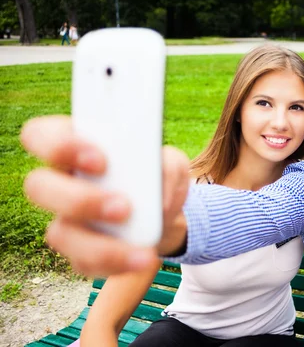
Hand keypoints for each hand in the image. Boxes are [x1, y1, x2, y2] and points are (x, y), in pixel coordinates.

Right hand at [20, 115, 189, 276]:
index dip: (59, 146)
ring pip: (58, 234)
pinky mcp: (77, 252)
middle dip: (78, 199)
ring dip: (99, 244)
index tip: (101, 160)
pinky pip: (83, 263)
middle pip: (37, 186)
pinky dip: (117, 262)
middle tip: (123, 207)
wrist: (162, 216)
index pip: (40, 135)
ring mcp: (65, 220)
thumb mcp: (171, 164)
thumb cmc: (157, 178)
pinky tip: (144, 257)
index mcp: (75, 148)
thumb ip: (167, 166)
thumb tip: (156, 193)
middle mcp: (60, 183)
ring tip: (142, 246)